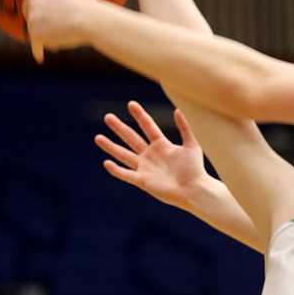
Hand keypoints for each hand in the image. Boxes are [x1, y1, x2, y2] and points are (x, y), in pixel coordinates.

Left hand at [22, 0, 97, 63]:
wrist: (91, 20)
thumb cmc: (88, 3)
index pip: (32, 2)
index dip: (40, 12)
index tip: (48, 18)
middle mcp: (34, 3)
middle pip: (32, 18)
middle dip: (40, 25)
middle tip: (53, 32)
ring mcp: (34, 18)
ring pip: (34, 31)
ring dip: (43, 37)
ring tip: (58, 43)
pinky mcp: (36, 34)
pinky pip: (35, 45)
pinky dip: (38, 51)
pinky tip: (41, 57)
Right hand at [94, 100, 210, 209]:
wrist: (194, 190)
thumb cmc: (195, 169)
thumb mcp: (191, 145)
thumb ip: (185, 128)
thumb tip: (177, 110)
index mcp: (162, 145)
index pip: (148, 126)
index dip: (140, 115)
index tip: (131, 104)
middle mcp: (151, 155)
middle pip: (131, 138)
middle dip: (119, 128)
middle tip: (107, 117)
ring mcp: (145, 168)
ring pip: (124, 155)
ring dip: (111, 147)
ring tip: (98, 138)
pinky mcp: (142, 181)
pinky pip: (126, 175)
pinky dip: (116, 170)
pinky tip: (106, 163)